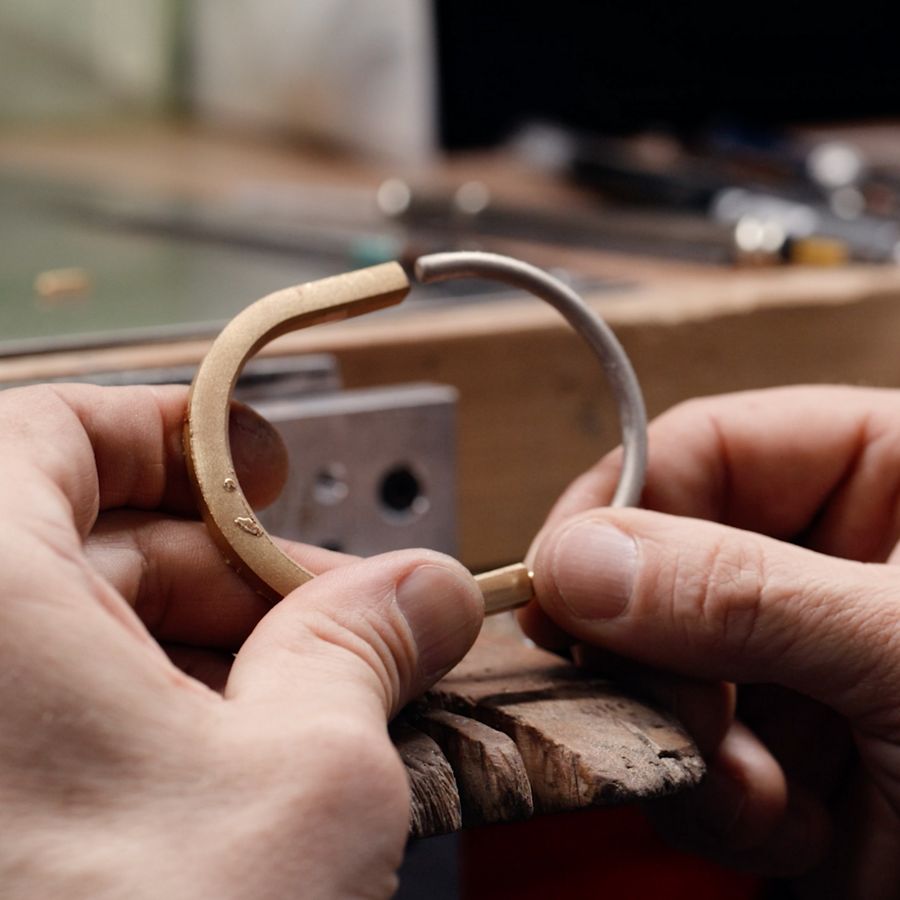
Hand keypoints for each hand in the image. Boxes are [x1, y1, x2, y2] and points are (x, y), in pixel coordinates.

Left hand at [0, 383, 481, 898]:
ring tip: (305, 701)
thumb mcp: (301, 785)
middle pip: (84, 539)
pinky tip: (227, 766)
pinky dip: (139, 726)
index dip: (185, 437)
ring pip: (67, 641)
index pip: (65, 427)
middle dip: (228, 572)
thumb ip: (364, 651)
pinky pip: (43, 726)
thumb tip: (422, 592)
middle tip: (334, 613)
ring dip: (197, 656)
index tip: (267, 472)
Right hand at [521, 386, 899, 898]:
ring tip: (753, 783)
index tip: (561, 574)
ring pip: (668, 667)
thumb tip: (580, 557)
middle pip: (668, 563)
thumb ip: (743, 593)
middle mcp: (836, 568)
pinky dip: (719, 796)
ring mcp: (812, 667)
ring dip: (687, 733)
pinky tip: (782, 823)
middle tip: (646, 693)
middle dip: (649, 642)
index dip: (623, 502)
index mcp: (891, 478)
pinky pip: (700, 753)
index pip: (707, 447)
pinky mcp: (803, 760)